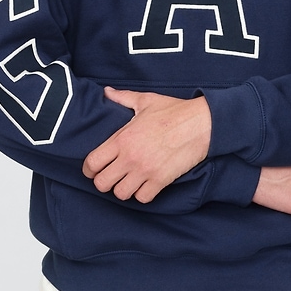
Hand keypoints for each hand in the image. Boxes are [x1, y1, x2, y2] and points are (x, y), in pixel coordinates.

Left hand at [83, 88, 210, 203]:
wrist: (201, 123)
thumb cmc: (174, 111)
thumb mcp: (145, 100)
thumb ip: (122, 98)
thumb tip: (107, 92)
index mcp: (122, 138)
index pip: (92, 163)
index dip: (89, 169)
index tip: (94, 170)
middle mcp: (130, 157)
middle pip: (102, 183)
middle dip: (104, 181)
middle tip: (113, 176)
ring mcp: (145, 170)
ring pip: (121, 194)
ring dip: (123, 189)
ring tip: (129, 181)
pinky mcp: (161, 180)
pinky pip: (142, 198)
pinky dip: (143, 194)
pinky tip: (146, 184)